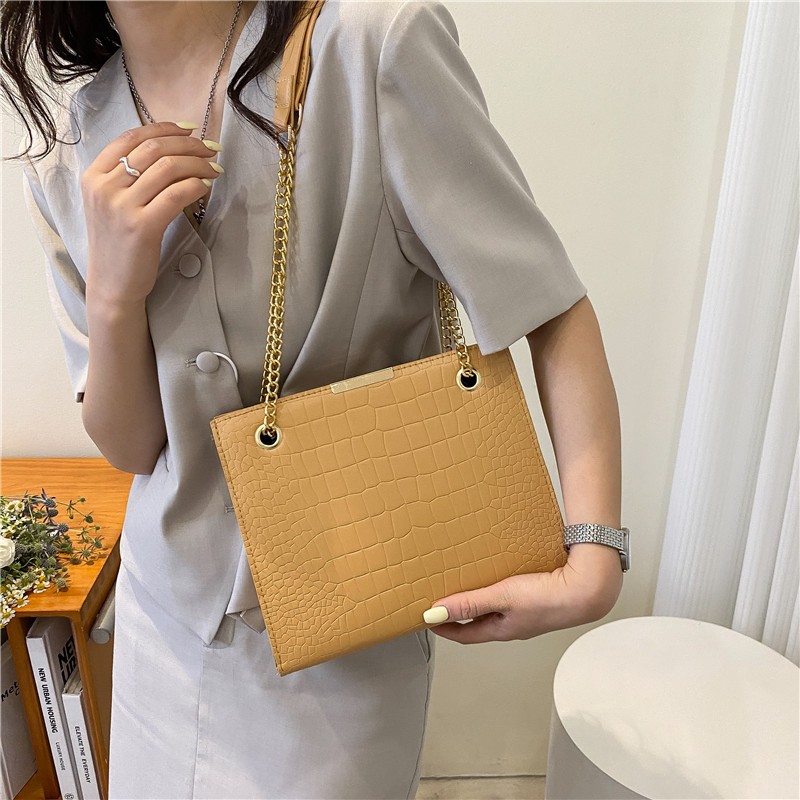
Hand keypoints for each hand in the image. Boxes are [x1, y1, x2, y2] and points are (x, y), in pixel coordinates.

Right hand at [81, 121, 222, 307]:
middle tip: (210, 149)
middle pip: (153, 148)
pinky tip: (206, 187)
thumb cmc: (119, 244)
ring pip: (168, 168)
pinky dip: (196, 185)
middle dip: (188, 144)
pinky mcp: (142, 226)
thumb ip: (129, 177)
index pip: (131, 137)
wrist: (112, 284)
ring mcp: (121, 206)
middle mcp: (104, 187)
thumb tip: (171, 151)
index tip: (189, 130)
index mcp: (94, 176)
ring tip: (214, 169)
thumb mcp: (112, 204)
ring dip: (198, 164)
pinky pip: (177, 194)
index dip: (164, 128)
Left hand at [422, 543, 623, 643]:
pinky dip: (499, 588)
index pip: (465, 635)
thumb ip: (469, 603)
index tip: (428, 619)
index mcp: (502, 630)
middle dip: (460, 614)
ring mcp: (528, 612)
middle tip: (443, 601)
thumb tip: (436, 613)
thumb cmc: (549, 598)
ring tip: (468, 585)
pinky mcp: (539, 597)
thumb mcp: (501, 598)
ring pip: (496, 608)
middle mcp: (514, 624)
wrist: (588, 587)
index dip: (445, 628)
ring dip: (480, 600)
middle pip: (479, 622)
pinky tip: (500, 573)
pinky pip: (512, 596)